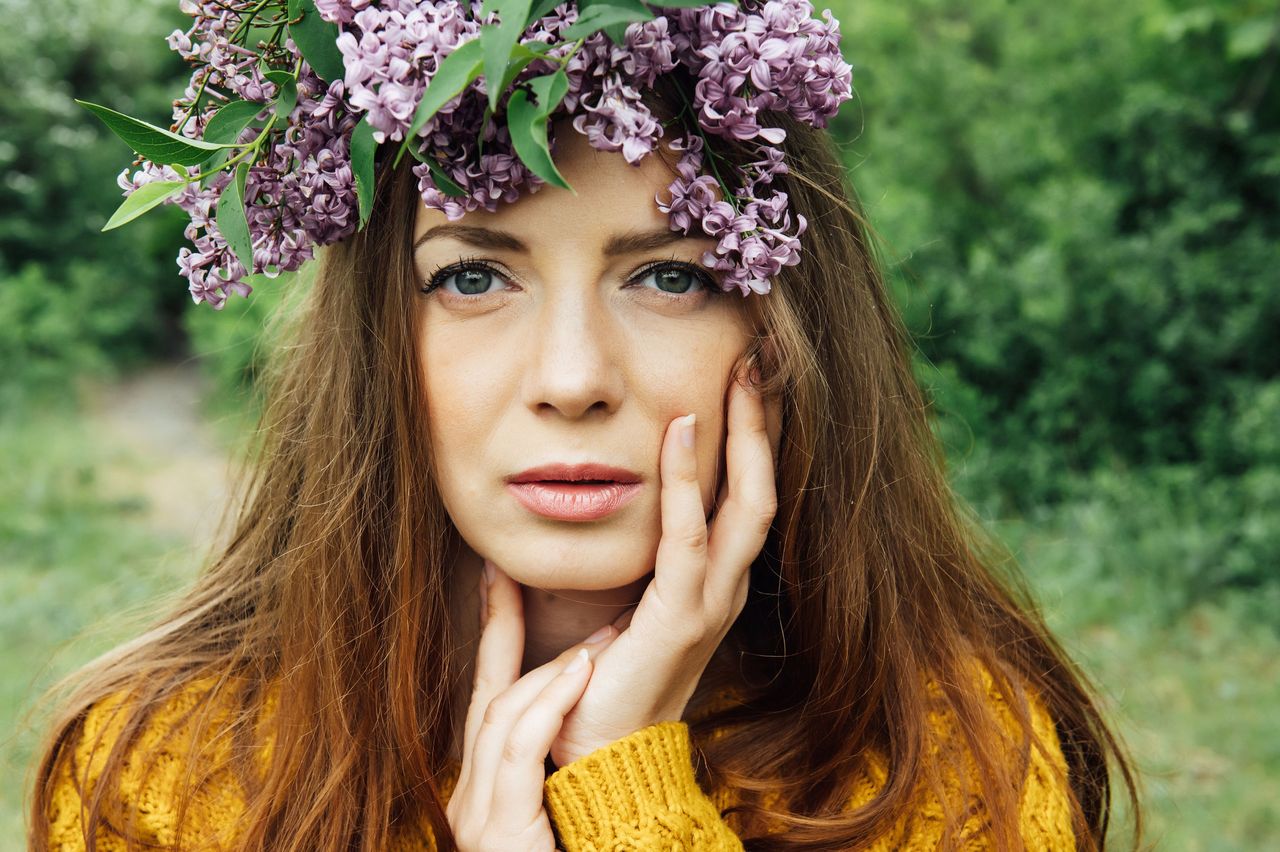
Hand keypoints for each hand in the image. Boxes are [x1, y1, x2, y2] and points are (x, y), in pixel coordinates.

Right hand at [446, 562, 618, 850]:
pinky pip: (518, 749)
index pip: (487, 700)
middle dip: (497, 632)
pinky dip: (548, 703)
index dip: (491, 639)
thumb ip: (554, 766)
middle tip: (509, 576)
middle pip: (485, 698)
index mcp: (484, 793)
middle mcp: (470, 799)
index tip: (496, 582)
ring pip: (502, 716)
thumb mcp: (554, 816)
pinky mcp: (496, 830)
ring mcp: (476, 816)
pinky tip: (579, 673)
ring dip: (549, 670)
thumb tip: (590, 703)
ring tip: (592, 642)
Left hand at [542, 359, 781, 767]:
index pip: (747, 495)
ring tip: (742, 374)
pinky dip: (690, 480)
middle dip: (766, 422)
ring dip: (747, 435)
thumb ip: (617, 551)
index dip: (754, 436)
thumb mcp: (614, 601)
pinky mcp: (681, 616)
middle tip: (759, 358)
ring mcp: (712, 603)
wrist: (599, 754)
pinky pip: (690, 537)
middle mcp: (726, 587)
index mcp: (713, 582)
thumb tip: (582, 490)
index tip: (745, 378)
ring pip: (748, 504)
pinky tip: (681, 431)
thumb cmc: (598, 679)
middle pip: (765, 488)